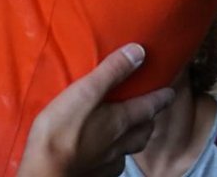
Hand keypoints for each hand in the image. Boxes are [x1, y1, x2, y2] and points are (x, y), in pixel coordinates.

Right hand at [16, 44, 178, 176]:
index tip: (169, 92)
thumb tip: (139, 51)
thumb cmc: (61, 131)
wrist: (47, 172)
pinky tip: (106, 153)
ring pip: (130, 149)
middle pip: (143, 131)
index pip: (148, 106)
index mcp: (120, 121)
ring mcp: (107, 162)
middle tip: (151, 110)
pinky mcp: (95, 174)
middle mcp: (119, 143)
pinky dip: (115, 156)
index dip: (160, 98)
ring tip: (130, 130)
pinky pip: (113, 164)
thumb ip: (111, 71)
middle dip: (150, 119)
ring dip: (135, 138)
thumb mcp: (85, 92)